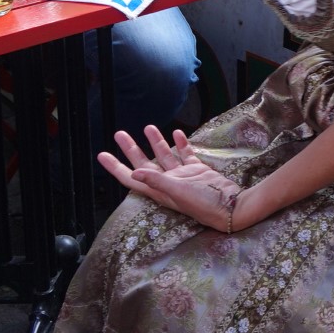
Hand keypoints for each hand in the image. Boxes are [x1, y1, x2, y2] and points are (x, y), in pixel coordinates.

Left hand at [99, 126, 246, 231]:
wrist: (231, 206)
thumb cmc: (204, 204)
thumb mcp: (178, 192)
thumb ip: (157, 181)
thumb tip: (134, 172)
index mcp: (159, 190)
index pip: (131, 177)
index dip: (115, 167)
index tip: (102, 155)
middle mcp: (167, 182)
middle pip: (144, 163)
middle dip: (131, 149)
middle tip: (120, 134)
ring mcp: (183, 176)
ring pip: (165, 156)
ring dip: (156, 142)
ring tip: (148, 126)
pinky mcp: (198, 171)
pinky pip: (186, 155)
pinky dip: (181, 144)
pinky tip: (177, 133)